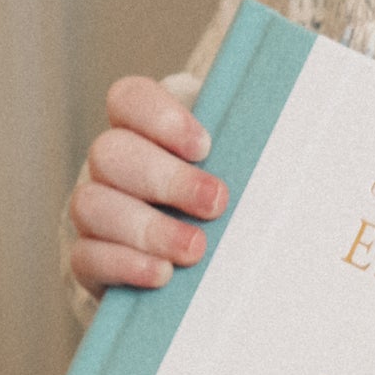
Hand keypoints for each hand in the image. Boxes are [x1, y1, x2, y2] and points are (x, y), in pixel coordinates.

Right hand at [67, 77, 227, 294]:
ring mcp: (93, 211)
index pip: (129, 100)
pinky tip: (163, 274)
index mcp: (141, 130)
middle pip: (110, 153)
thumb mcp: (235, 171)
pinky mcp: (89, 258)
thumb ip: (242, 154)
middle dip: (166, 179)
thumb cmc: (222, 206)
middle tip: (215, 204)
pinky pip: (88, 256)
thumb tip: (287, 151)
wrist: (195, 272)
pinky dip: (126, 264)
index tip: (205, 148)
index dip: (161, 118)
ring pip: (92, 204)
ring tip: (194, 249)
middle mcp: (110, 166)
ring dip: (148, 228)